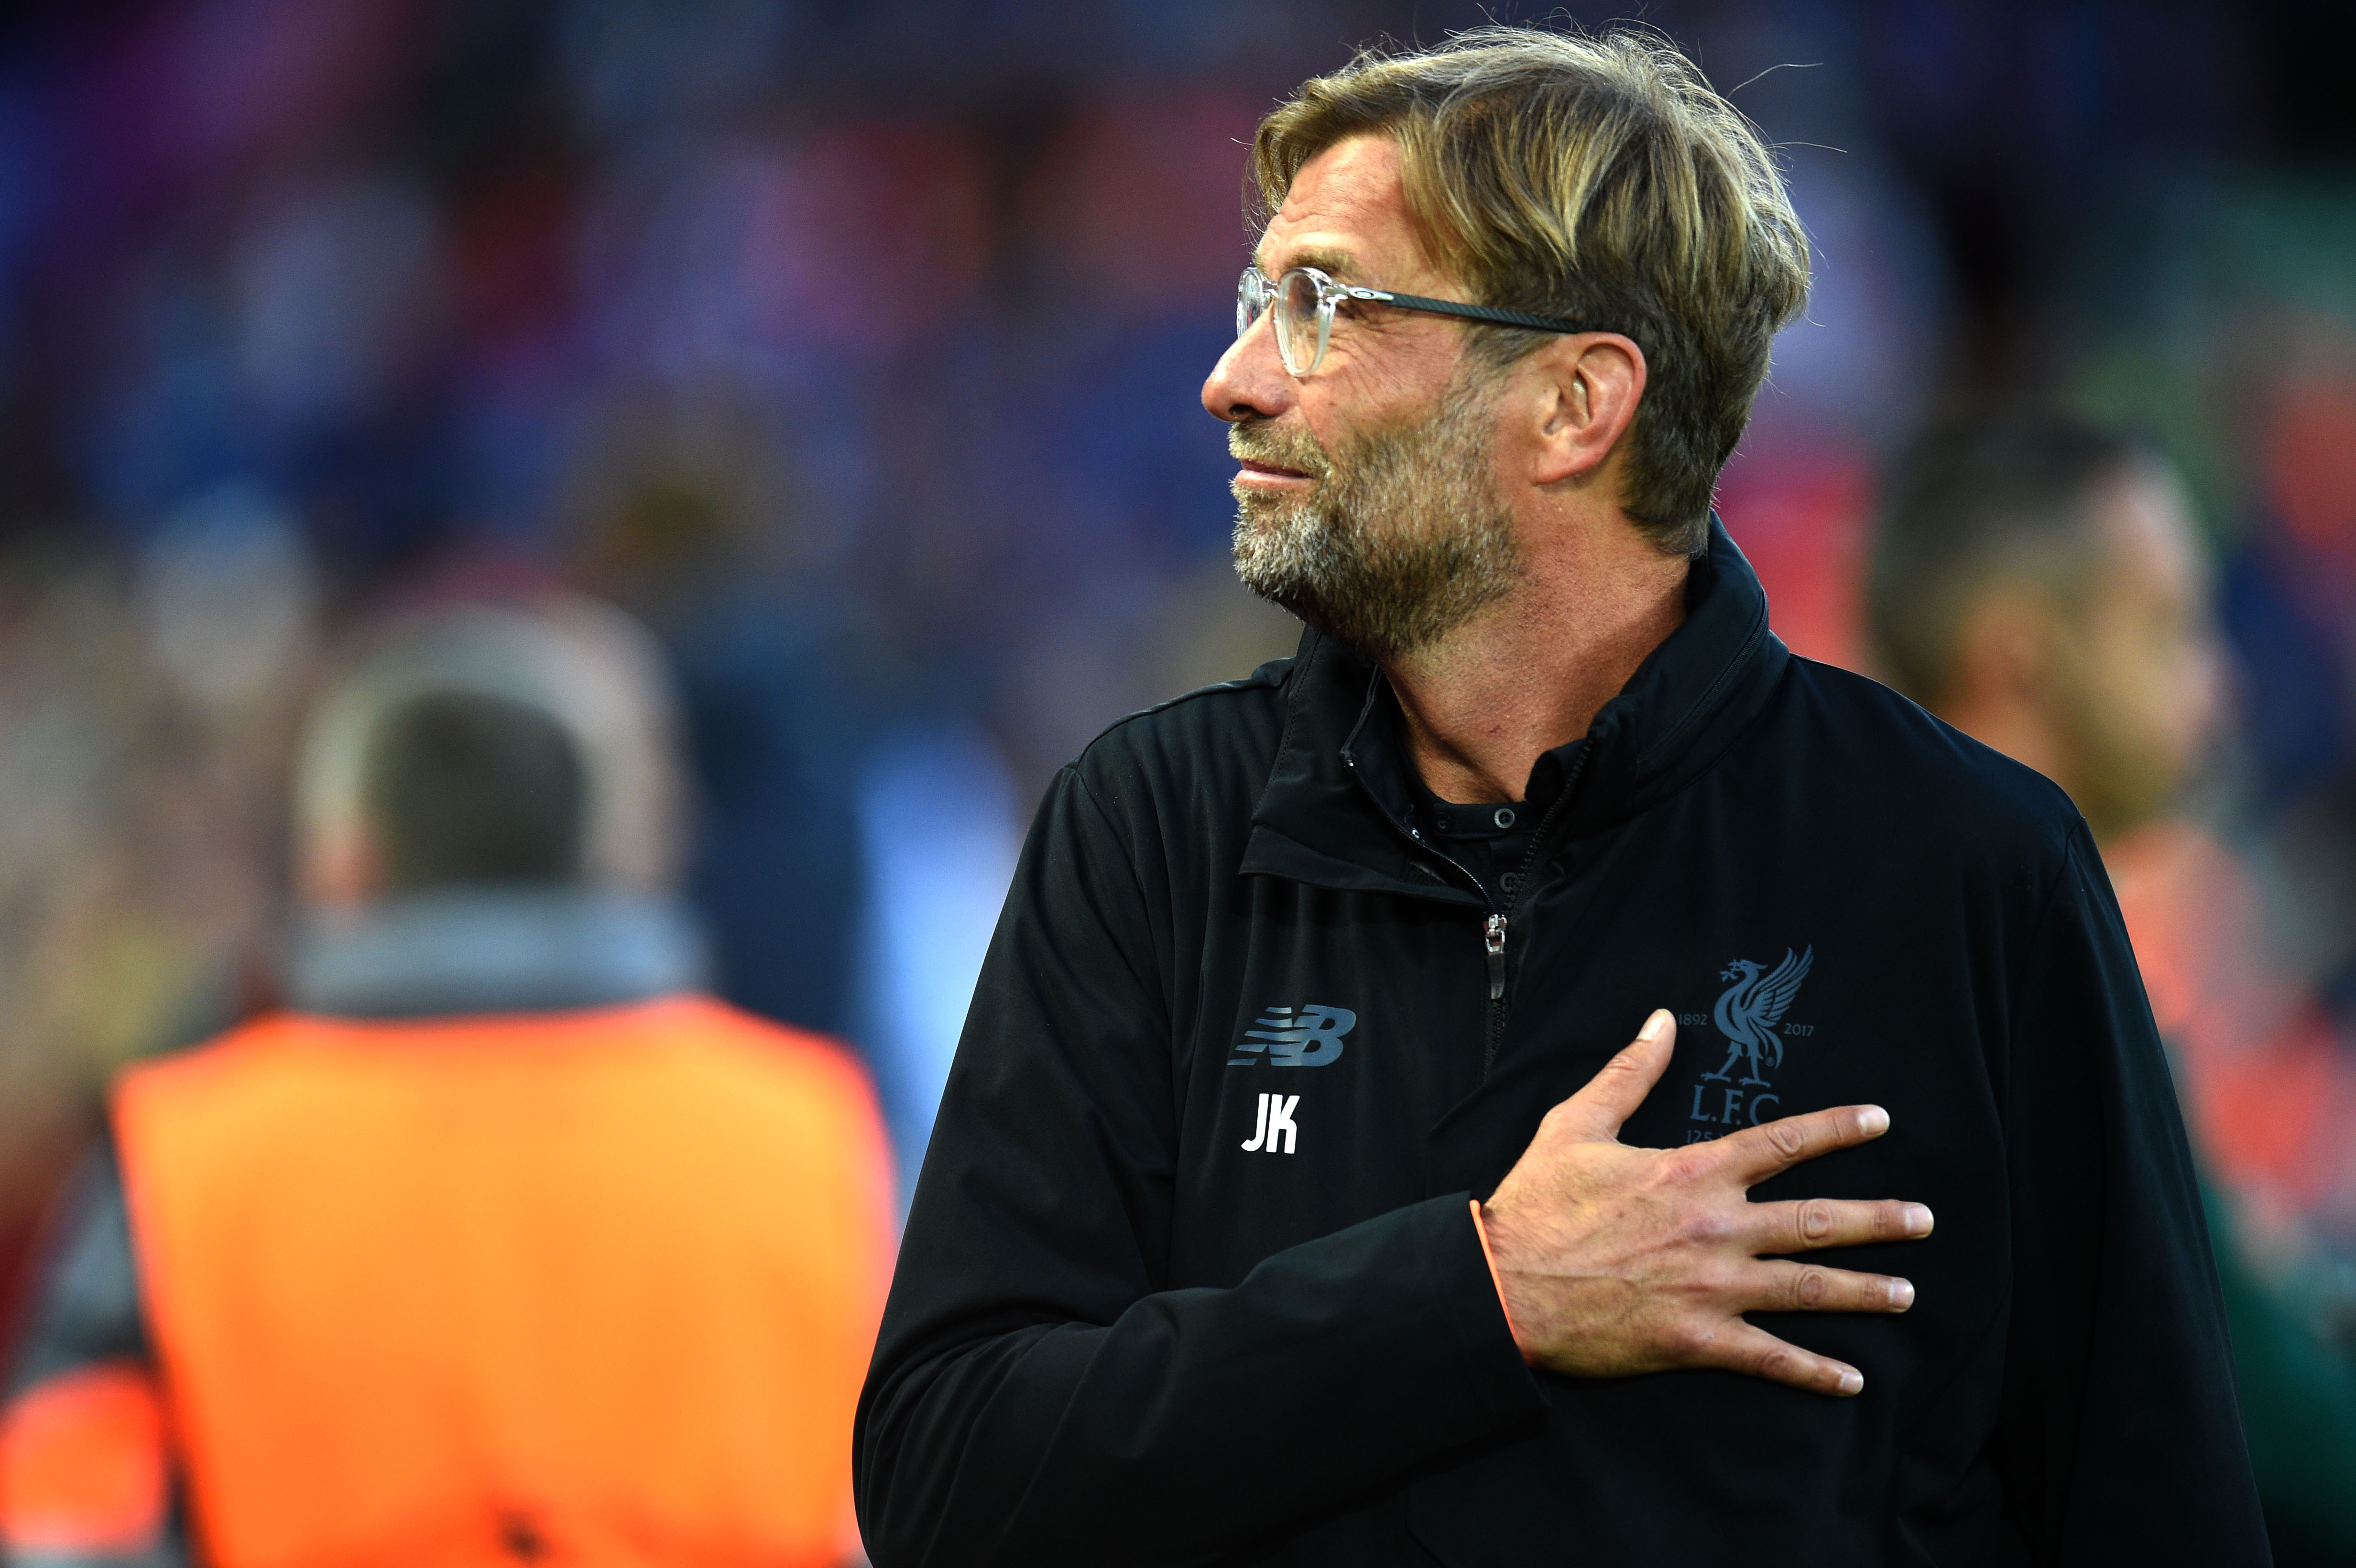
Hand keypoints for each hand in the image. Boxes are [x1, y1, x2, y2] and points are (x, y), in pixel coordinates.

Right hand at [1479, 1009, 1930, 1395]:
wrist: (1504, 1284)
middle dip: (1878, 1220)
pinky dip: (1815, 1371)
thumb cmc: (1536, 1204)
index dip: (1837, 1128)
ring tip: (1907, 1293)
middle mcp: (1715, 1227)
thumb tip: (1661, 1021)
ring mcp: (1711, 1287)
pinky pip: (1769, 1358)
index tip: (1880, 1120)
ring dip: (1864, 1291)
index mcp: (1691, 1173)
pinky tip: (1852, 1378)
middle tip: (1925, 1220)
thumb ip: (1627, 1073)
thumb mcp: (1575, 1125)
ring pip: (1807, 1287)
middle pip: (1816, 1220)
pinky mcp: (1696, 1339)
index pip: (1782, 1143)